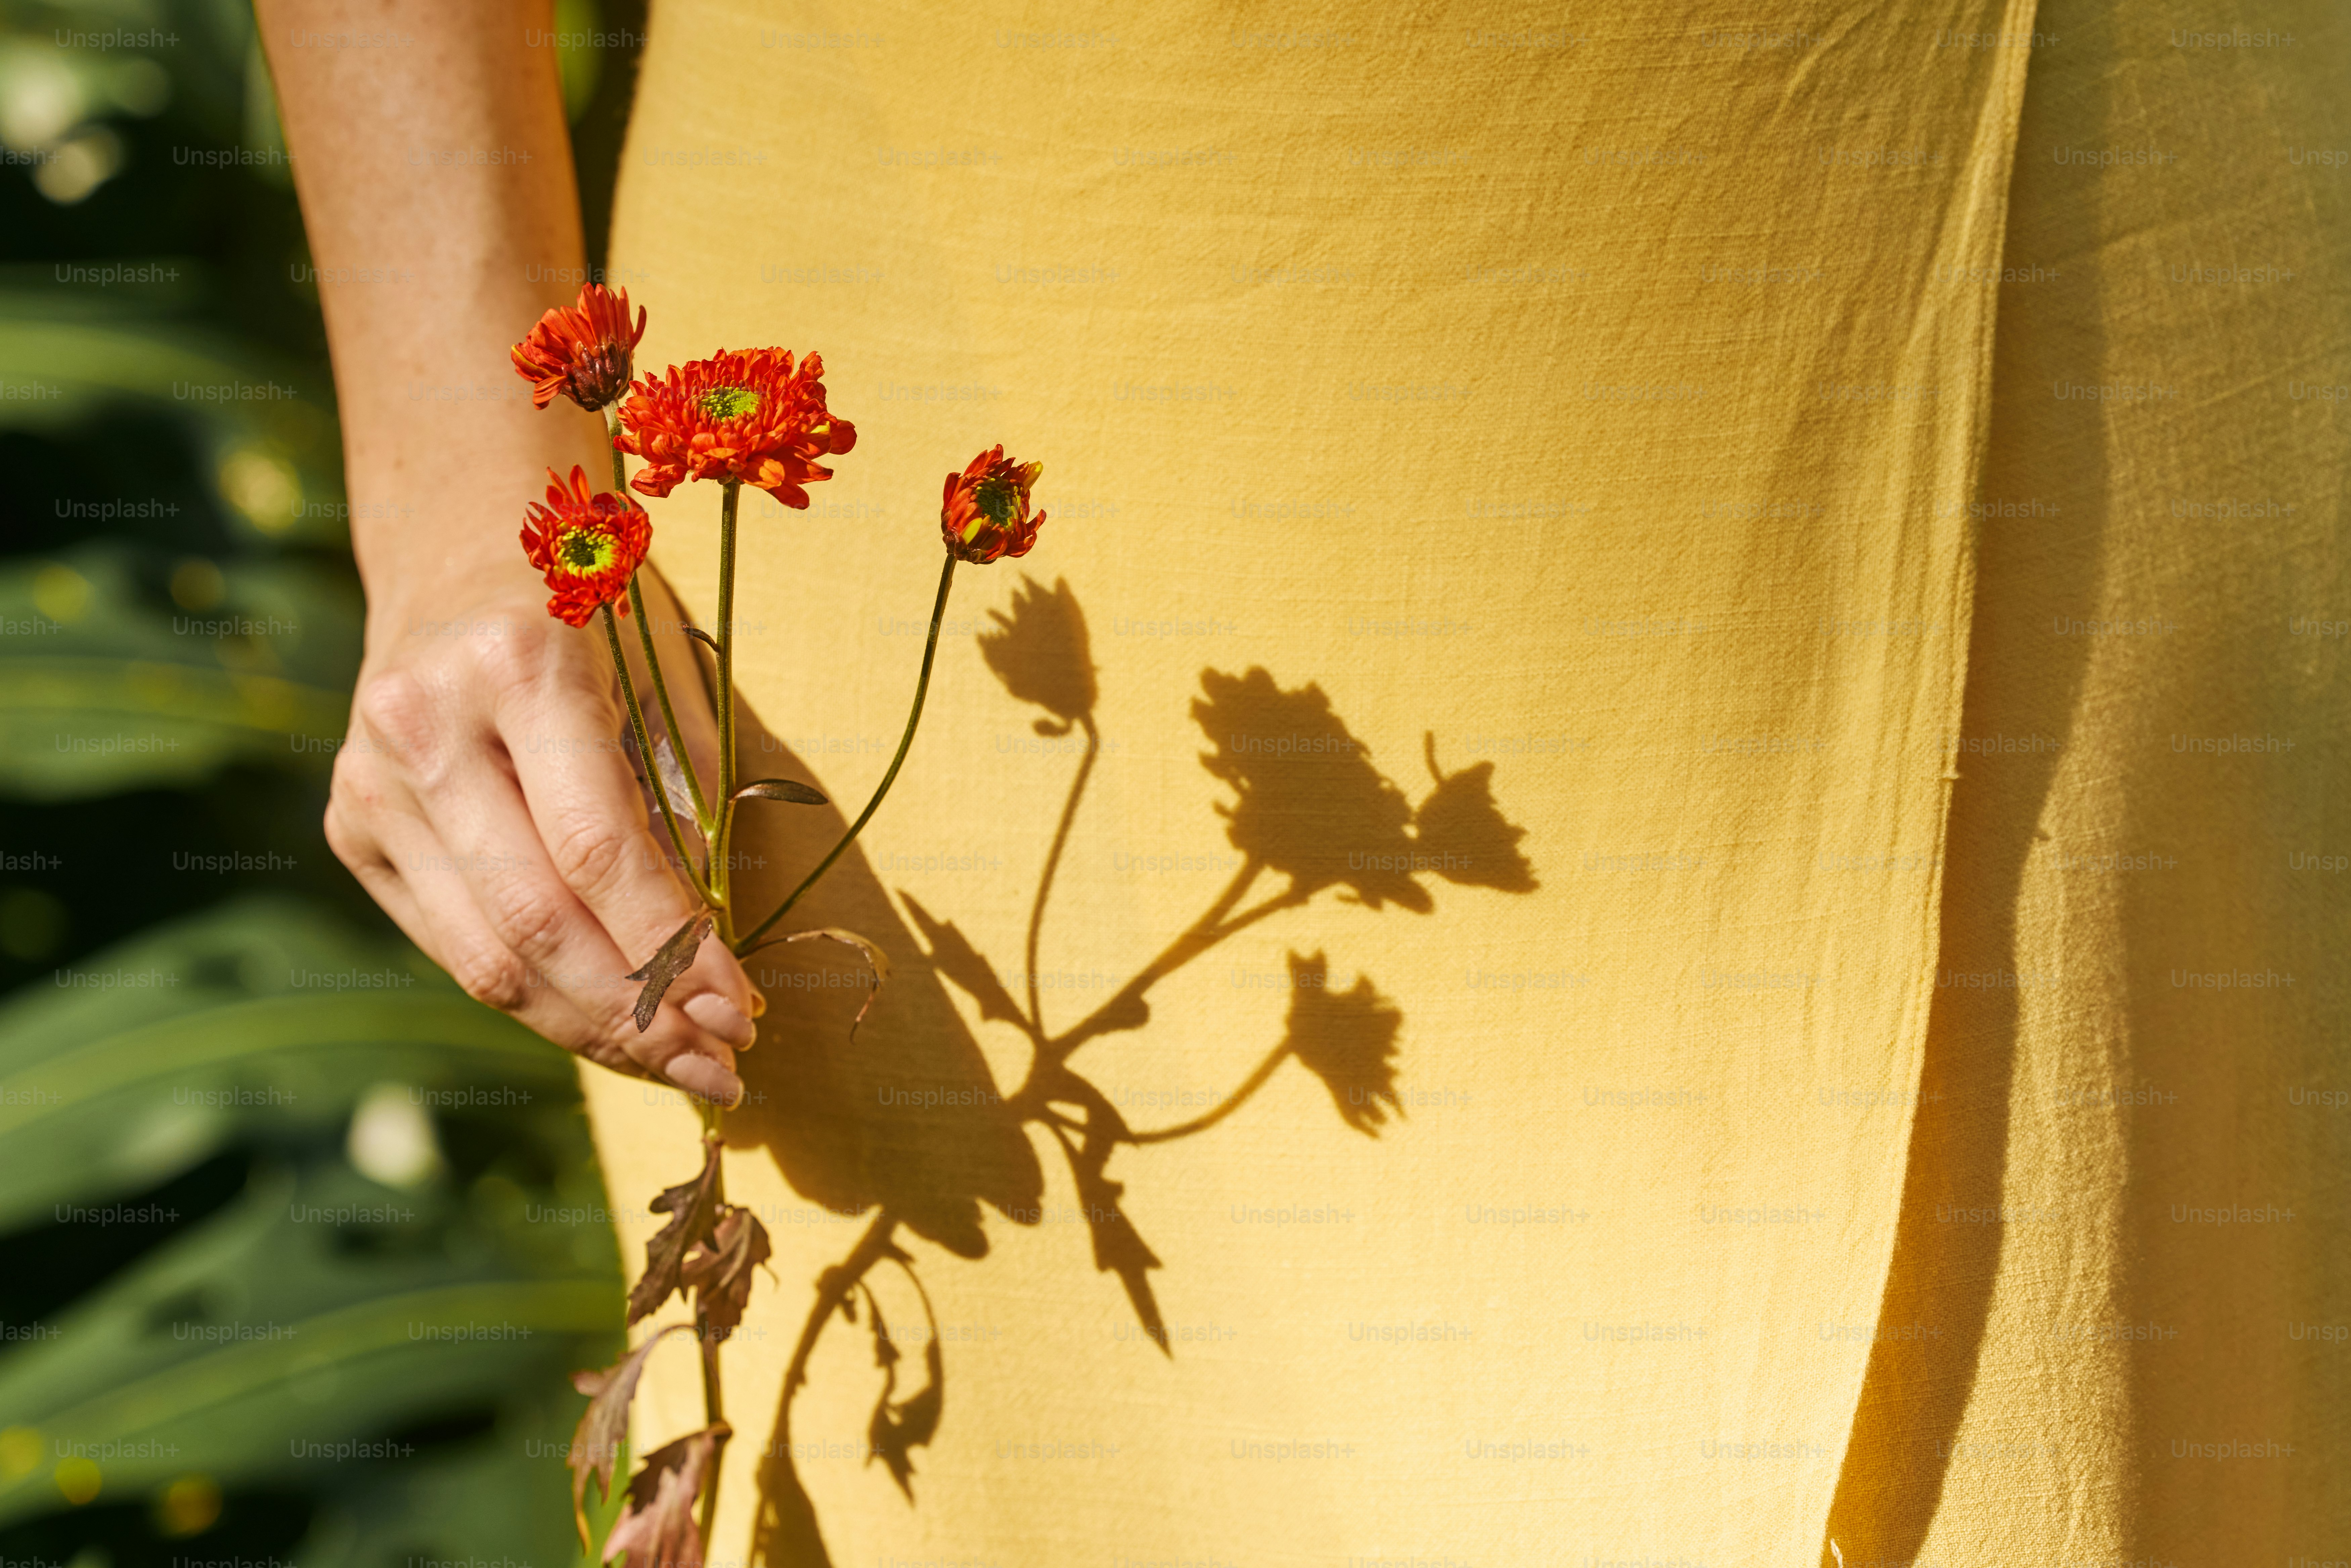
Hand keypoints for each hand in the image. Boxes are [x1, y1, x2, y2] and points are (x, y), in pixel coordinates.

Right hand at [325, 553, 755, 1106]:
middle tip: (721, 1065)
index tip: (743, 1010)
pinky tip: (609, 1028)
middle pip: (536, 920)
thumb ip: (683, 810)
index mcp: (516, 666)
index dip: (672, 946)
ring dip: (593, 1031)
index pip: (597, 849)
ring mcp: (370, 783)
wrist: (459, 554)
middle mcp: (424, 726)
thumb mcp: (660, 678)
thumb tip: (712, 963)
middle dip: (639, 1012)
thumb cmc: (589, 615)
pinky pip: (454, 947)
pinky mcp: (352, 829)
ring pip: (487, 958)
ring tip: (678, 1067)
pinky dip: (538, 1001)